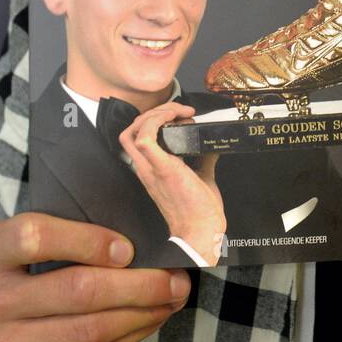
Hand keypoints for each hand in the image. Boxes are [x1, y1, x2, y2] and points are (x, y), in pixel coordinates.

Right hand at [0, 213, 190, 341]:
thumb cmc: (33, 277)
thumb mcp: (37, 248)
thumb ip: (75, 234)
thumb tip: (148, 238)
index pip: (33, 236)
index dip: (88, 240)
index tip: (129, 249)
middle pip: (76, 289)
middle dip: (139, 284)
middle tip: (176, 278)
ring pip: (92, 329)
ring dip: (144, 313)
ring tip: (172, 299)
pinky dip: (131, 337)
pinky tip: (148, 321)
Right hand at [118, 102, 226, 265]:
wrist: (202, 231)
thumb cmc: (199, 211)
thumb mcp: (201, 176)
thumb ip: (203, 159)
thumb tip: (212, 144)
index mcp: (152, 169)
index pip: (135, 138)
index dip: (152, 119)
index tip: (179, 116)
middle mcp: (146, 169)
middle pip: (130, 130)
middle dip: (153, 111)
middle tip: (179, 111)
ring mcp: (151, 169)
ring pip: (133, 130)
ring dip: (155, 113)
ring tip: (178, 112)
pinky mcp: (163, 169)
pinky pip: (145, 138)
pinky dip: (157, 121)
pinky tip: (175, 118)